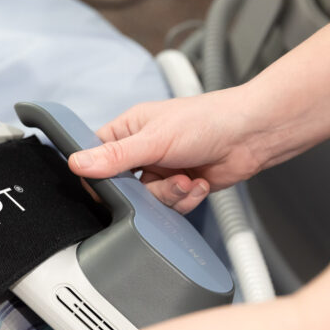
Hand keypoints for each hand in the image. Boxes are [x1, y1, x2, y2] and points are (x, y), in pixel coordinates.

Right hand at [69, 88, 264, 212]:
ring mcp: (161, 171)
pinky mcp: (179, 188)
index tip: (111, 184)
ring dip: (170, 195)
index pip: (96, 156)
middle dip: (145, 191)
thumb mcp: (154, 139)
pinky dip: (185, 200)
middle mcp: (142, 151)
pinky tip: (197, 183)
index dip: (98, 174)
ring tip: (187, 179)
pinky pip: (169, 208)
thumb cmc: (208, 121)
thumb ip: (115, 156)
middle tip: (161, 178)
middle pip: (122, 188)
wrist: (251, 136)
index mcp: (128, 130)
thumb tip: (78, 163)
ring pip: (147, 202)